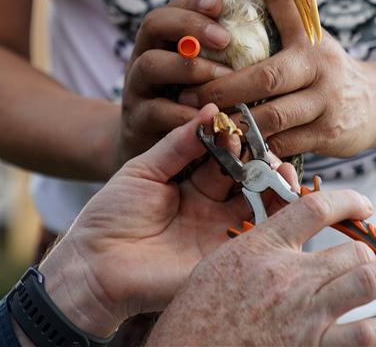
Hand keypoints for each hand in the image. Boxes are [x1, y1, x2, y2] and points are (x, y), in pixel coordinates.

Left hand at [38, 104, 296, 337]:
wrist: (94, 265)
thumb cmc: (110, 216)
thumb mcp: (144, 169)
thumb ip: (178, 144)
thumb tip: (210, 110)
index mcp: (191, 186)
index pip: (225, 158)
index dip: (236, 142)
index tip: (241, 125)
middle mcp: (210, 209)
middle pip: (250, 181)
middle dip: (264, 162)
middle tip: (269, 149)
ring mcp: (219, 235)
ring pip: (262, 207)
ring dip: (276, 187)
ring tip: (282, 170)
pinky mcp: (223, 260)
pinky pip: (258, 239)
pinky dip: (276, 218)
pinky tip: (281, 197)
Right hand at [115, 0, 233, 164]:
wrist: (154, 156)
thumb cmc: (191, 109)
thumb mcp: (203, 78)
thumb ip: (222, 57)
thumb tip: (266, 31)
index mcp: (160, 42)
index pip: (171, 7)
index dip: (193, 3)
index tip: (220, 4)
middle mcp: (143, 58)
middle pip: (153, 25)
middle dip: (190, 26)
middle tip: (224, 39)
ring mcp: (136, 89)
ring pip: (150, 64)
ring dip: (189, 67)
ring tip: (223, 78)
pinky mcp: (137, 122)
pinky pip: (156, 111)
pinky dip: (185, 113)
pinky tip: (212, 116)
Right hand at [149, 189, 375, 345]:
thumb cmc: (194, 316)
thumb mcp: (218, 267)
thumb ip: (257, 250)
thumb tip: (288, 243)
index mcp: (258, 248)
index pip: (312, 208)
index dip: (348, 201)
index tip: (364, 206)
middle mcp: (286, 276)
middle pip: (349, 250)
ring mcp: (303, 314)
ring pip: (367, 281)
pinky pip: (364, 335)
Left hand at [179, 0, 375, 158]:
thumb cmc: (323, 69)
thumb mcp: (308, 36)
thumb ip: (281, 15)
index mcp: (309, 35)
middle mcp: (319, 64)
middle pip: (264, 77)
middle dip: (222, 87)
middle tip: (186, 90)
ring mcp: (326, 101)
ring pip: (271, 116)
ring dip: (234, 121)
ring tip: (202, 119)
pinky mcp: (329, 135)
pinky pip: (281, 144)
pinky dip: (254, 145)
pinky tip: (232, 144)